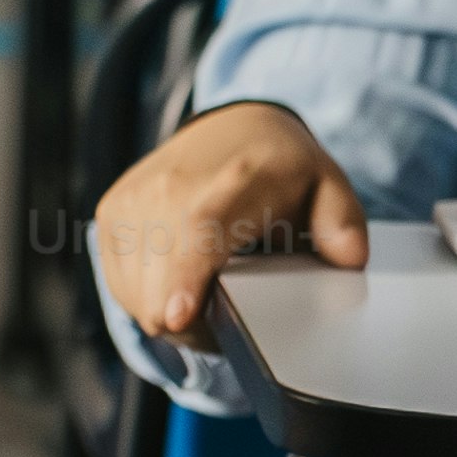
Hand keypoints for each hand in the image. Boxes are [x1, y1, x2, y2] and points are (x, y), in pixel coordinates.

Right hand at [93, 102, 366, 340]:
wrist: (229, 128)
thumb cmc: (279, 169)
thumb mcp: (328, 187)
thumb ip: (344, 223)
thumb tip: (346, 257)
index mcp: (233, 180)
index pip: (197, 231)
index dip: (183, 278)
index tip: (178, 317)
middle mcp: (171, 185)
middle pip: (159, 282)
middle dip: (195, 328)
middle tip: (235, 322)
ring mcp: (133, 198)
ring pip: (136, 294)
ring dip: (170, 316)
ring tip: (208, 301)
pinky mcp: (110, 212)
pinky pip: (120, 285)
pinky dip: (147, 300)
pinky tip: (177, 288)